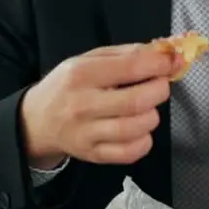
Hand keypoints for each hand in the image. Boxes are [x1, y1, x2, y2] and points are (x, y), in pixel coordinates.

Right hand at [20, 44, 177, 168]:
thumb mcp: (88, 59)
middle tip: (160, 85)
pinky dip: (144, 141)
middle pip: (137, 101)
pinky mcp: (92, 154)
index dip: (159, 64)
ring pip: (136, 128)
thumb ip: (125, 54)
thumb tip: (163, 54)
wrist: (37, 120)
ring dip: (152, 116)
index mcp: (81, 74)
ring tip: (147, 107)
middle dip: (160, 90)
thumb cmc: (68, 85)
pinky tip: (139, 130)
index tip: (171, 61)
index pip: (130, 67)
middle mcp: (83, 104)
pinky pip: (129, 153)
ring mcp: (87, 133)